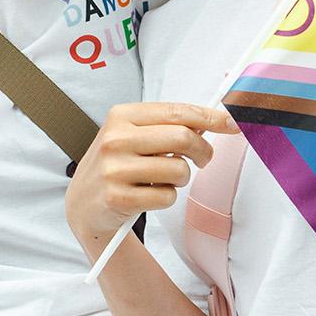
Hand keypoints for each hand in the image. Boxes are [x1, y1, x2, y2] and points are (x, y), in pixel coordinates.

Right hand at [66, 102, 237, 246]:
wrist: (84, 203)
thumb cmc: (117, 165)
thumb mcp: (133, 136)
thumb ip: (167, 126)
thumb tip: (212, 121)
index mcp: (120, 116)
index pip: (177, 111)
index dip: (209, 117)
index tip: (231, 123)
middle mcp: (115, 139)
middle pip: (182, 137)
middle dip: (202, 151)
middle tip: (202, 160)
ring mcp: (114, 169)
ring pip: (178, 169)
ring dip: (181, 178)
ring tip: (164, 179)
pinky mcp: (118, 198)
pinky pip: (167, 196)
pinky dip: (167, 198)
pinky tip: (149, 195)